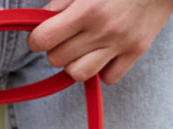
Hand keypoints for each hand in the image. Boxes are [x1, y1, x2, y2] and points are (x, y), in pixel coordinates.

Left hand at [26, 0, 172, 84]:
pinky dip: (101, 70)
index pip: (45, 39)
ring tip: (79, 50)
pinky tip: (101, 54)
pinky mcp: (135, 52)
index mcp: (87, 9)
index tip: (40, 35)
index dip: (37, 39)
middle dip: (54, 50)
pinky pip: (108, 77)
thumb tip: (44, 21)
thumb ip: (63, 2)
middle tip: (62, 38)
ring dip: (73, 64)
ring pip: (79, 74)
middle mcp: (103, 30)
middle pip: (58, 59)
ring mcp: (120, 44)